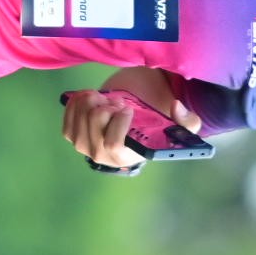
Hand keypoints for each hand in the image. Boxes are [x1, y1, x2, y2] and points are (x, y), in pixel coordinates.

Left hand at [61, 69, 203, 169]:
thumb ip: (187, 121)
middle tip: (118, 100)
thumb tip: (177, 107)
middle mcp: (101, 156)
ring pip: (80, 118)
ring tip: (106, 98)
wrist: (130, 129)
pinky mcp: (73, 135)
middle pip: (95, 124)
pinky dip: (76, 102)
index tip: (128, 107)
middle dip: (107, 105)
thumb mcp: (179, 129)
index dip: (118, 121)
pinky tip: (90, 97)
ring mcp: (84, 145)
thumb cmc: (153, 128)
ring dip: (92, 101)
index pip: (113, 144)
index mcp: (124, 157)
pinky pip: (68, 117)